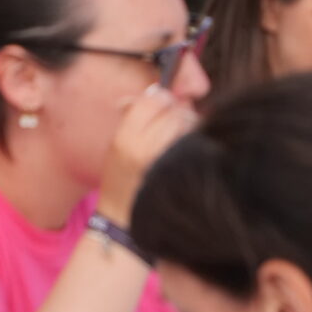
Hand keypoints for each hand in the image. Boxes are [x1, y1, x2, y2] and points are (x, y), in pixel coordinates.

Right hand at [97, 83, 197, 229]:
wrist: (122, 219)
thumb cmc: (120, 180)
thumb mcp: (118, 144)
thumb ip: (134, 116)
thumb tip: (157, 91)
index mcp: (125, 138)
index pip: (151, 100)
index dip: (161, 97)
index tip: (164, 102)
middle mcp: (144, 148)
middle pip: (174, 111)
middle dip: (178, 111)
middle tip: (174, 119)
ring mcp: (163, 161)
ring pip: (188, 125)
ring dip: (188, 125)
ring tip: (179, 135)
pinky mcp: (180, 171)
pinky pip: (193, 143)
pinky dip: (193, 140)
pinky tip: (185, 149)